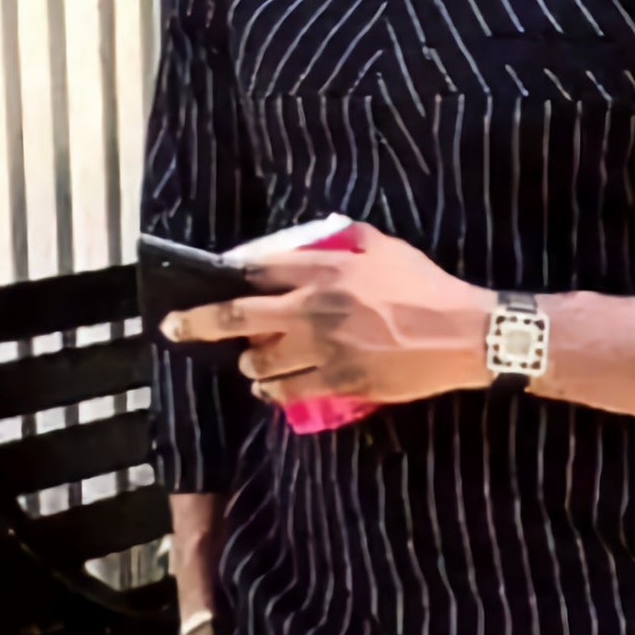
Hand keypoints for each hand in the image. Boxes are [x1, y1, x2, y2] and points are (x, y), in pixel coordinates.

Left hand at [162, 224, 494, 415]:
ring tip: (251, 360)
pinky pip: (288, 392)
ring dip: (249, 361)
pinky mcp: (339, 384)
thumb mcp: (386, 247)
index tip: (207, 281)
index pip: (257, 270)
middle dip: (199, 322)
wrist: (462, 335)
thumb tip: (315, 241)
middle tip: (173, 326)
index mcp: (324, 271)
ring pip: (260, 361)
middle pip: (238, 317)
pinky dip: (272, 390)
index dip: (227, 277)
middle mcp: (313, 311)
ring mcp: (323, 352)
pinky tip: (269, 388)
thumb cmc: (426, 286)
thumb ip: (347, 241)